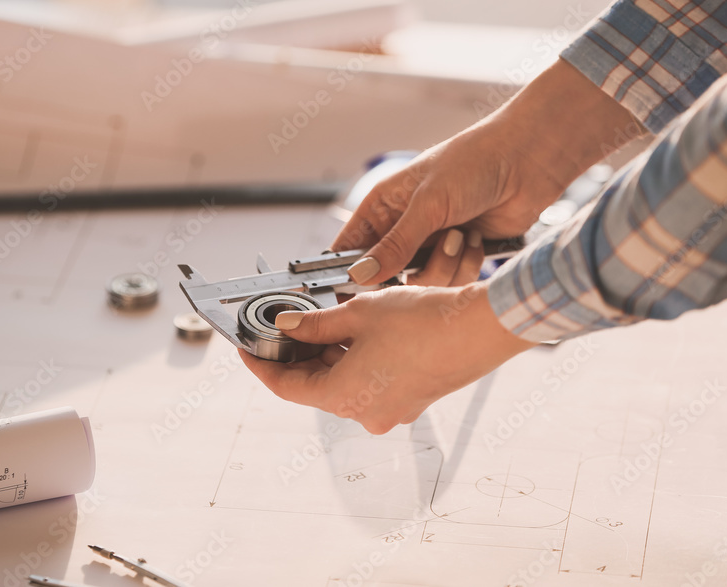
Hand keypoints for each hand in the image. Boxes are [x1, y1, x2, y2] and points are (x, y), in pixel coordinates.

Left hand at [239, 282, 533, 434]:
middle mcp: (364, 412)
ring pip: (341, 382)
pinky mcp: (408, 399)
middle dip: (296, 355)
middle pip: (313, 385)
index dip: (261, 366)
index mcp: (344, 397)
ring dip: (325, 355)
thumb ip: (315, 324)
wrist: (480, 329)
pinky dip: (352, 360)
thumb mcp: (359, 314)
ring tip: (316, 320)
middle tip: (281, 324)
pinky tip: (350, 331)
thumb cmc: (423, 322)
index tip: (246, 348)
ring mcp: (389, 410)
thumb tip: (287, 326)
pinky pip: (368, 382)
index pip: (285, 387)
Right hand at [336, 59, 645, 285]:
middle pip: (385, 277)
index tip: (352, 293)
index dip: (346, 273)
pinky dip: (465, 265)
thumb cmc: (474, 163)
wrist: (528, 162)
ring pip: (420, 284)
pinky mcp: (459, 258)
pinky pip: (451, 283)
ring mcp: (431, 245)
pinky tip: (476, 239)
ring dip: (444, 265)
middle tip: (428, 254)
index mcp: (382, 207)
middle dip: (408, 273)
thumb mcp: (428, 203)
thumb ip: (395, 244)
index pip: (349, 249)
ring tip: (461, 235)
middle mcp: (403, 229)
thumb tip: (359, 275)